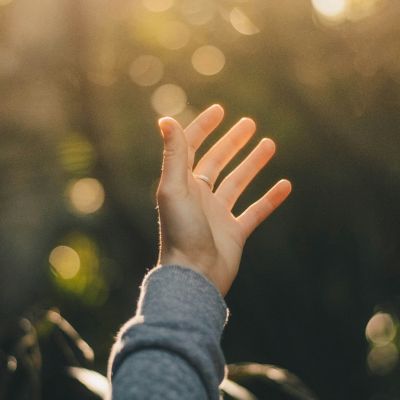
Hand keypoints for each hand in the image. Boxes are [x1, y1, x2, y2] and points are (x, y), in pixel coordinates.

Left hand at [156, 105, 290, 295]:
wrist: (194, 275)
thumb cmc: (181, 232)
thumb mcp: (175, 188)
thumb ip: (174, 155)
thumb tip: (165, 119)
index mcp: (183, 184)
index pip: (193, 148)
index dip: (203, 128)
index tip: (220, 110)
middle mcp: (200, 196)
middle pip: (217, 162)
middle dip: (232, 142)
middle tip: (250, 123)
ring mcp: (218, 214)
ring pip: (238, 183)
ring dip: (252, 164)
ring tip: (269, 144)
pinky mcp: (235, 232)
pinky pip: (256, 211)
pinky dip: (270, 199)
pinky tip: (285, 185)